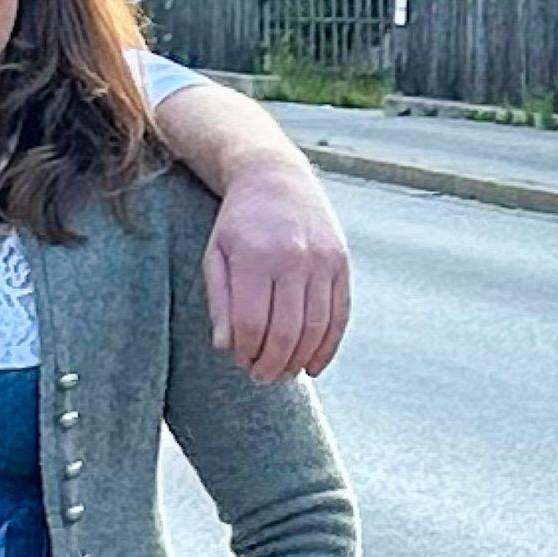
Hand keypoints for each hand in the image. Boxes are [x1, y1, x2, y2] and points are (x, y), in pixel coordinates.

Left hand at [203, 162, 350, 381]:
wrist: (276, 179)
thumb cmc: (238, 224)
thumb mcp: (215, 256)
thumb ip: (220, 302)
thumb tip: (226, 348)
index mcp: (255, 258)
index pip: (253, 323)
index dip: (246, 352)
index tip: (239, 362)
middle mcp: (293, 259)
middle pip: (287, 331)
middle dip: (272, 363)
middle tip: (260, 377)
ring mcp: (323, 261)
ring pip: (316, 327)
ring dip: (300, 360)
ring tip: (283, 374)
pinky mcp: (342, 263)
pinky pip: (340, 314)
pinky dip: (328, 346)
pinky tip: (313, 365)